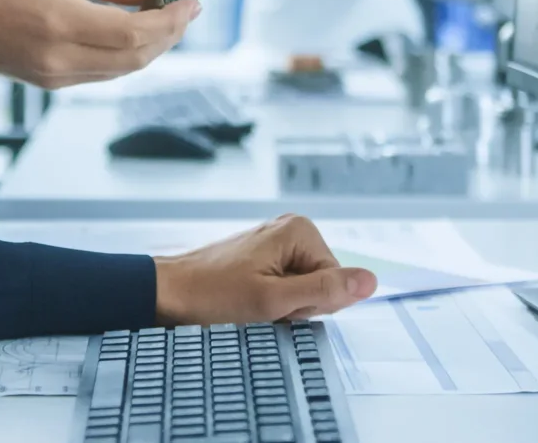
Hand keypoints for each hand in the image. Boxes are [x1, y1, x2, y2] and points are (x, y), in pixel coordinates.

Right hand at [0, 0, 199, 89]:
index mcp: (61, 23)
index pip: (135, 33)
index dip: (171, 21)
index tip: (192, 2)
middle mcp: (59, 58)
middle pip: (135, 58)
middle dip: (169, 35)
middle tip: (186, 9)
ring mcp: (53, 76)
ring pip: (122, 70)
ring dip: (150, 47)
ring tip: (164, 17)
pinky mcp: (48, 82)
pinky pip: (101, 74)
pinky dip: (124, 55)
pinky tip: (131, 31)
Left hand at [154, 215, 377, 324]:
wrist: (166, 293)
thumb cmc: (212, 296)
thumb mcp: (274, 300)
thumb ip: (325, 290)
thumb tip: (371, 281)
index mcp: (301, 231)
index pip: (335, 283)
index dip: (308, 304)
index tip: (274, 303)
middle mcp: (291, 230)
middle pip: (321, 285)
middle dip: (295, 305)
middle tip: (259, 305)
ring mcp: (276, 244)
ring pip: (302, 291)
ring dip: (280, 307)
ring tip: (248, 303)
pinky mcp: (262, 258)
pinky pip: (284, 289)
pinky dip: (269, 303)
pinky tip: (244, 301)